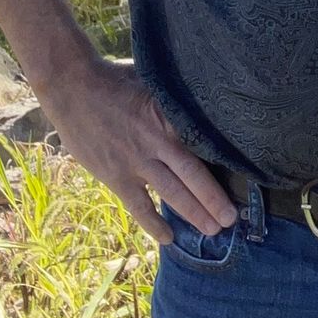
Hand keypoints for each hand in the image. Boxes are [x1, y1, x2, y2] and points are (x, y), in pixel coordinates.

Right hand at [40, 56, 236, 242]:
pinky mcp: (115, 175)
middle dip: (214, 199)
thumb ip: (174, 97)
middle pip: (192, 175)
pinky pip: (138, 205)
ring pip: (171, 193)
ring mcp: (135, 162)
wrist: (73, 87)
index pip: (203, 144)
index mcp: (169, 116)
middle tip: (232, 218)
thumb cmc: (116, 78)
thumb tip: (202, 94)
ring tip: (213, 230)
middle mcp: (156, 142)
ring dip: (193, 213)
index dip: (223, 163)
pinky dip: (153, 223)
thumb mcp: (153, 80)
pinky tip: (168, 238)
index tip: (244, 177)